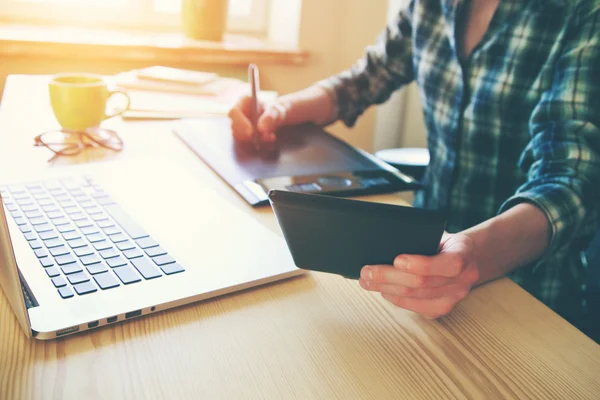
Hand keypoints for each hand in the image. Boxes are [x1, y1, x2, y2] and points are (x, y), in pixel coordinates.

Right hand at [227, 85, 334, 143]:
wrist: (318, 112)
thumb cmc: (302, 103)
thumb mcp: (290, 107)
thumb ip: (275, 114)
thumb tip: (260, 127)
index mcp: (254, 103)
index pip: (235, 111)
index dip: (239, 122)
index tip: (251, 132)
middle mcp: (252, 116)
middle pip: (237, 128)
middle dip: (247, 136)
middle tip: (263, 138)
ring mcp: (258, 129)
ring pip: (246, 140)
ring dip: (256, 143)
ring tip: (271, 140)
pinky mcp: (265, 140)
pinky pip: (257, 147)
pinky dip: (263, 148)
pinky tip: (273, 145)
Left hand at [359, 233, 479, 318]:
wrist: (461, 256)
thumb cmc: (441, 241)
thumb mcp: (435, 232)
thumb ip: (419, 237)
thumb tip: (384, 242)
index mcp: (464, 251)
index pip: (449, 263)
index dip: (421, 264)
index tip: (396, 260)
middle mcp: (465, 276)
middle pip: (424, 282)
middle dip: (389, 277)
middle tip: (367, 271)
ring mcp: (455, 296)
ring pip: (416, 296)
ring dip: (387, 289)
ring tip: (367, 281)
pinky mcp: (443, 308)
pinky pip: (416, 307)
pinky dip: (396, 299)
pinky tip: (383, 291)